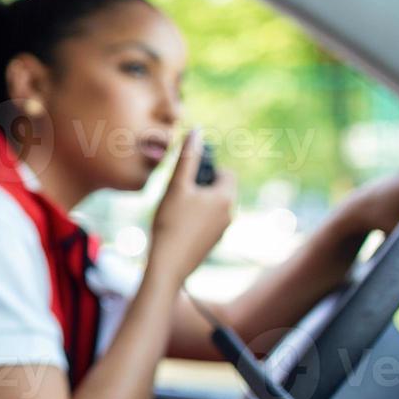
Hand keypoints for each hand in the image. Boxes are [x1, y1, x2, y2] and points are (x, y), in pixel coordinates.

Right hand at [149, 128, 235, 284]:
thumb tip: (197, 132)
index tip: (186, 178)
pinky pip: (208, 221)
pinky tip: (176, 226)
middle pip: (219, 188)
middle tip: (177, 194)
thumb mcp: (176, 187)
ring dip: (196, 202)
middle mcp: (230, 214)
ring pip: (213, 205)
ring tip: (174, 211)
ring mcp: (223, 231)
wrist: (168, 266)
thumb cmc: (170, 223)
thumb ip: (187, 158)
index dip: (206, 170)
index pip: (225, 172)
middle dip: (200, 186)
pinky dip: (195, 218)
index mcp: (225, 198)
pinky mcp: (213, 243)